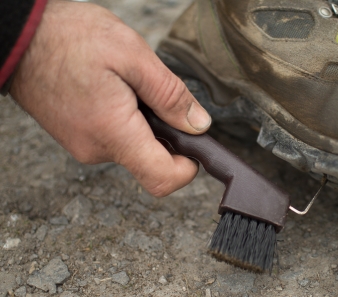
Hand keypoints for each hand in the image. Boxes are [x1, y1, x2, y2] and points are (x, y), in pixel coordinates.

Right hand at [10, 0, 210, 196]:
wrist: (20, 38)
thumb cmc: (70, 38)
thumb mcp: (133, 56)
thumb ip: (170, 95)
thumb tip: (199, 125)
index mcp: (115, 132)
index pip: (162, 178)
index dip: (187, 168)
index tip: (195, 145)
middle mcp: (98, 149)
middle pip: (151, 160)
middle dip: (165, 132)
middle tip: (154, 94)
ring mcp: (84, 146)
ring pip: (133, 146)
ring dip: (143, 121)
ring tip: (126, 85)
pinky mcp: (78, 138)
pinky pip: (114, 138)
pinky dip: (125, 119)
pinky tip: (112, 90)